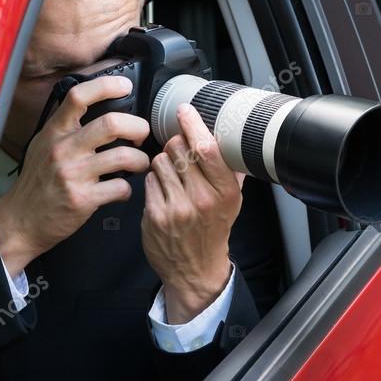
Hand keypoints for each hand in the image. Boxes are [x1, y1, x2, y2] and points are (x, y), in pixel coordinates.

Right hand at [0, 76, 150, 273]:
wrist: (21, 220)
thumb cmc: (37, 183)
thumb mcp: (43, 146)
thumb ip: (66, 128)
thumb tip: (97, 109)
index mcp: (55, 132)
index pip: (79, 96)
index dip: (106, 86)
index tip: (125, 87)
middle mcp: (63, 149)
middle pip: (111, 124)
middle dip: (138, 127)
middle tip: (142, 134)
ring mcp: (73, 174)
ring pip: (123, 156)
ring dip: (141, 160)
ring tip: (140, 164)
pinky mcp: (83, 199)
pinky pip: (121, 187)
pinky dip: (128, 189)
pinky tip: (122, 190)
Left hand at [142, 103, 244, 323]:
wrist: (195, 269)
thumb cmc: (213, 230)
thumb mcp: (232, 201)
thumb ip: (230, 170)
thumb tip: (227, 136)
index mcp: (225, 192)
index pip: (207, 148)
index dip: (193, 124)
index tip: (185, 111)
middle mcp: (202, 199)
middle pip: (179, 148)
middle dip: (176, 145)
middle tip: (180, 156)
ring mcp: (176, 208)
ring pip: (160, 161)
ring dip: (163, 163)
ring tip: (172, 178)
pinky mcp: (154, 215)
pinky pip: (148, 180)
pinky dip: (153, 182)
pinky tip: (163, 193)